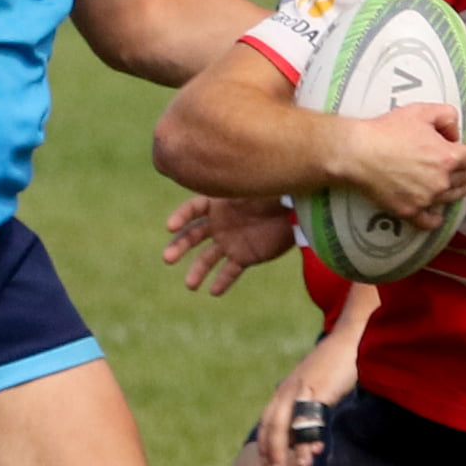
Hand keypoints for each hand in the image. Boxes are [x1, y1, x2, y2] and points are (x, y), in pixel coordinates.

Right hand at [162, 194, 294, 295]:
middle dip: (179, 247)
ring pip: (207, 258)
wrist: (297, 210)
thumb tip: (224, 174)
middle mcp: (218, 224)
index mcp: (218, 203)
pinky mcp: (244, 257)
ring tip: (191, 285)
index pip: (192, 210)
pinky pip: (230, 271)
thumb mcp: (256, 185)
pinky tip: (214, 291)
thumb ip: (239, 185)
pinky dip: (223, 281)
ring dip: (198, 271)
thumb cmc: (276, 191)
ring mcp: (230, 241)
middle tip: (168, 258)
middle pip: (192, 236)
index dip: (180, 217)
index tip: (171, 227)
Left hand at [257, 328, 360, 465]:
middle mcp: (288, 390)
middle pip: (273, 426)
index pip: (267, 420)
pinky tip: (314, 450)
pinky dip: (310, 436)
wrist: (350, 340)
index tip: (265, 462)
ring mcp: (302, 389)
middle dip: (274, 451)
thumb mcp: (313, 384)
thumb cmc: (334, 364)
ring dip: (293, 449)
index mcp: (284, 389)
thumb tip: (303, 428)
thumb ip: (305, 404)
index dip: (265, 442)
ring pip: (289, 425)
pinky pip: (310, 418)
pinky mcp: (319, 390)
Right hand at [339, 105, 465, 227]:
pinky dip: (436, 218)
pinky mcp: (409, 211)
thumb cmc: (387, 131)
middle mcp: (441, 181)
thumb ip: (447, 116)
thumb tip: (454, 133)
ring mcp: (426, 199)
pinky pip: (430, 221)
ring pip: (452, 198)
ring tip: (456, 186)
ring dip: (458, 190)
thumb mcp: (422, 111)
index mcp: (448, 157)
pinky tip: (437, 214)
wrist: (358, 153)